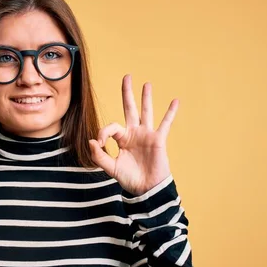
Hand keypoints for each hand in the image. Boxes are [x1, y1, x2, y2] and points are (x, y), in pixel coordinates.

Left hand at [89, 75, 178, 195]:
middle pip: (130, 108)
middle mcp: (134, 133)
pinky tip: (175, 101)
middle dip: (127, 93)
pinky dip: (170, 113)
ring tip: (146, 84)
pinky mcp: (158, 139)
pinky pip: (165, 123)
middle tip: (127, 77)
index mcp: (122, 139)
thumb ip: (99, 155)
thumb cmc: (129, 179)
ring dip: (146, 97)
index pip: (111, 127)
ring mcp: (147, 135)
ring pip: (146, 111)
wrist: (146, 189)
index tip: (99, 143)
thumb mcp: (110, 168)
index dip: (102, 132)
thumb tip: (91, 141)